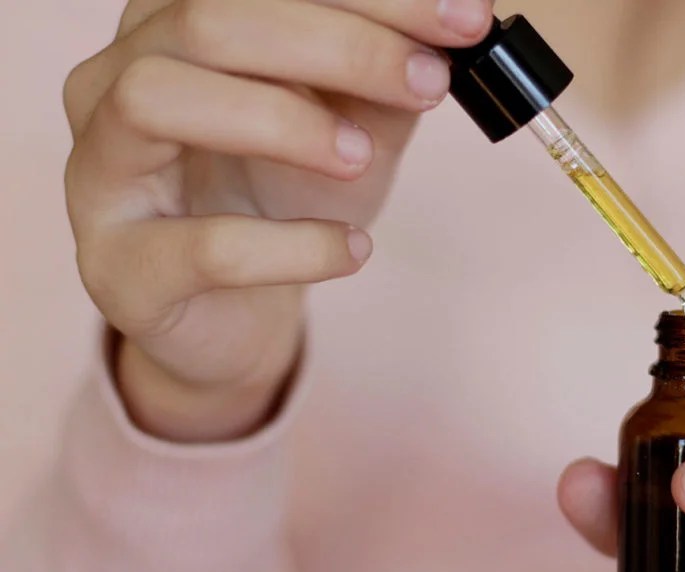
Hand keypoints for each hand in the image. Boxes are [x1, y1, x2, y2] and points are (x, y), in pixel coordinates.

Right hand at [64, 0, 492, 440]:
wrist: (237, 309)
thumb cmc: (285, 197)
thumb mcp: (351, 122)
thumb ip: (385, 74)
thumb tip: (456, 27)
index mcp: (174, 25)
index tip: (465, 20)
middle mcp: (116, 78)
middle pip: (207, 19)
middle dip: (340, 44)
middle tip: (429, 82)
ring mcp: (100, 172)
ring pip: (157, 98)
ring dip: (281, 121)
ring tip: (360, 159)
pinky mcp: (119, 266)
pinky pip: (198, 245)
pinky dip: (290, 245)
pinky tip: (351, 249)